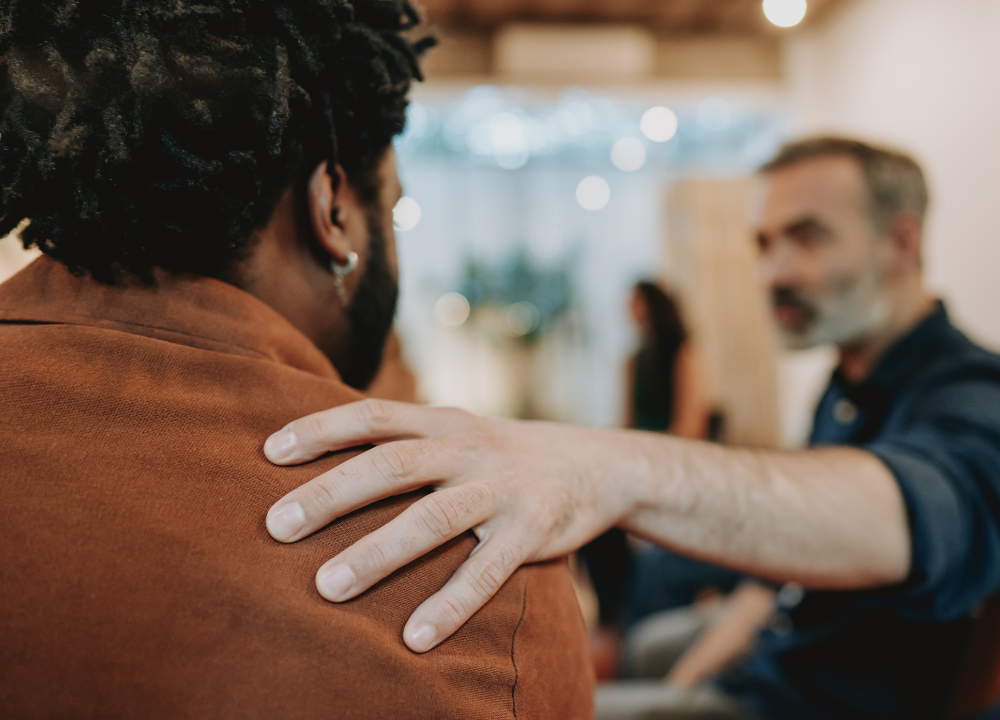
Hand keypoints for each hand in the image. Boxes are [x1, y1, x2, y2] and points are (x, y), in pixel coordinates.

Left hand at [262, 399, 639, 652]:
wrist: (597, 464)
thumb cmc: (505, 457)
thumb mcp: (460, 431)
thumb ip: (408, 440)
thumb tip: (324, 460)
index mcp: (444, 421)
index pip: (374, 415)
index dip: (321, 429)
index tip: (269, 452)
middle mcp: (469, 448)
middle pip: (392, 464)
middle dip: (332, 494)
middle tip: (277, 526)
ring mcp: (502, 488)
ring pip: (432, 518)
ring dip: (377, 552)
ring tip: (327, 587)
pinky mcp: (532, 530)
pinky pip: (487, 570)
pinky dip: (450, 604)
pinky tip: (415, 637)